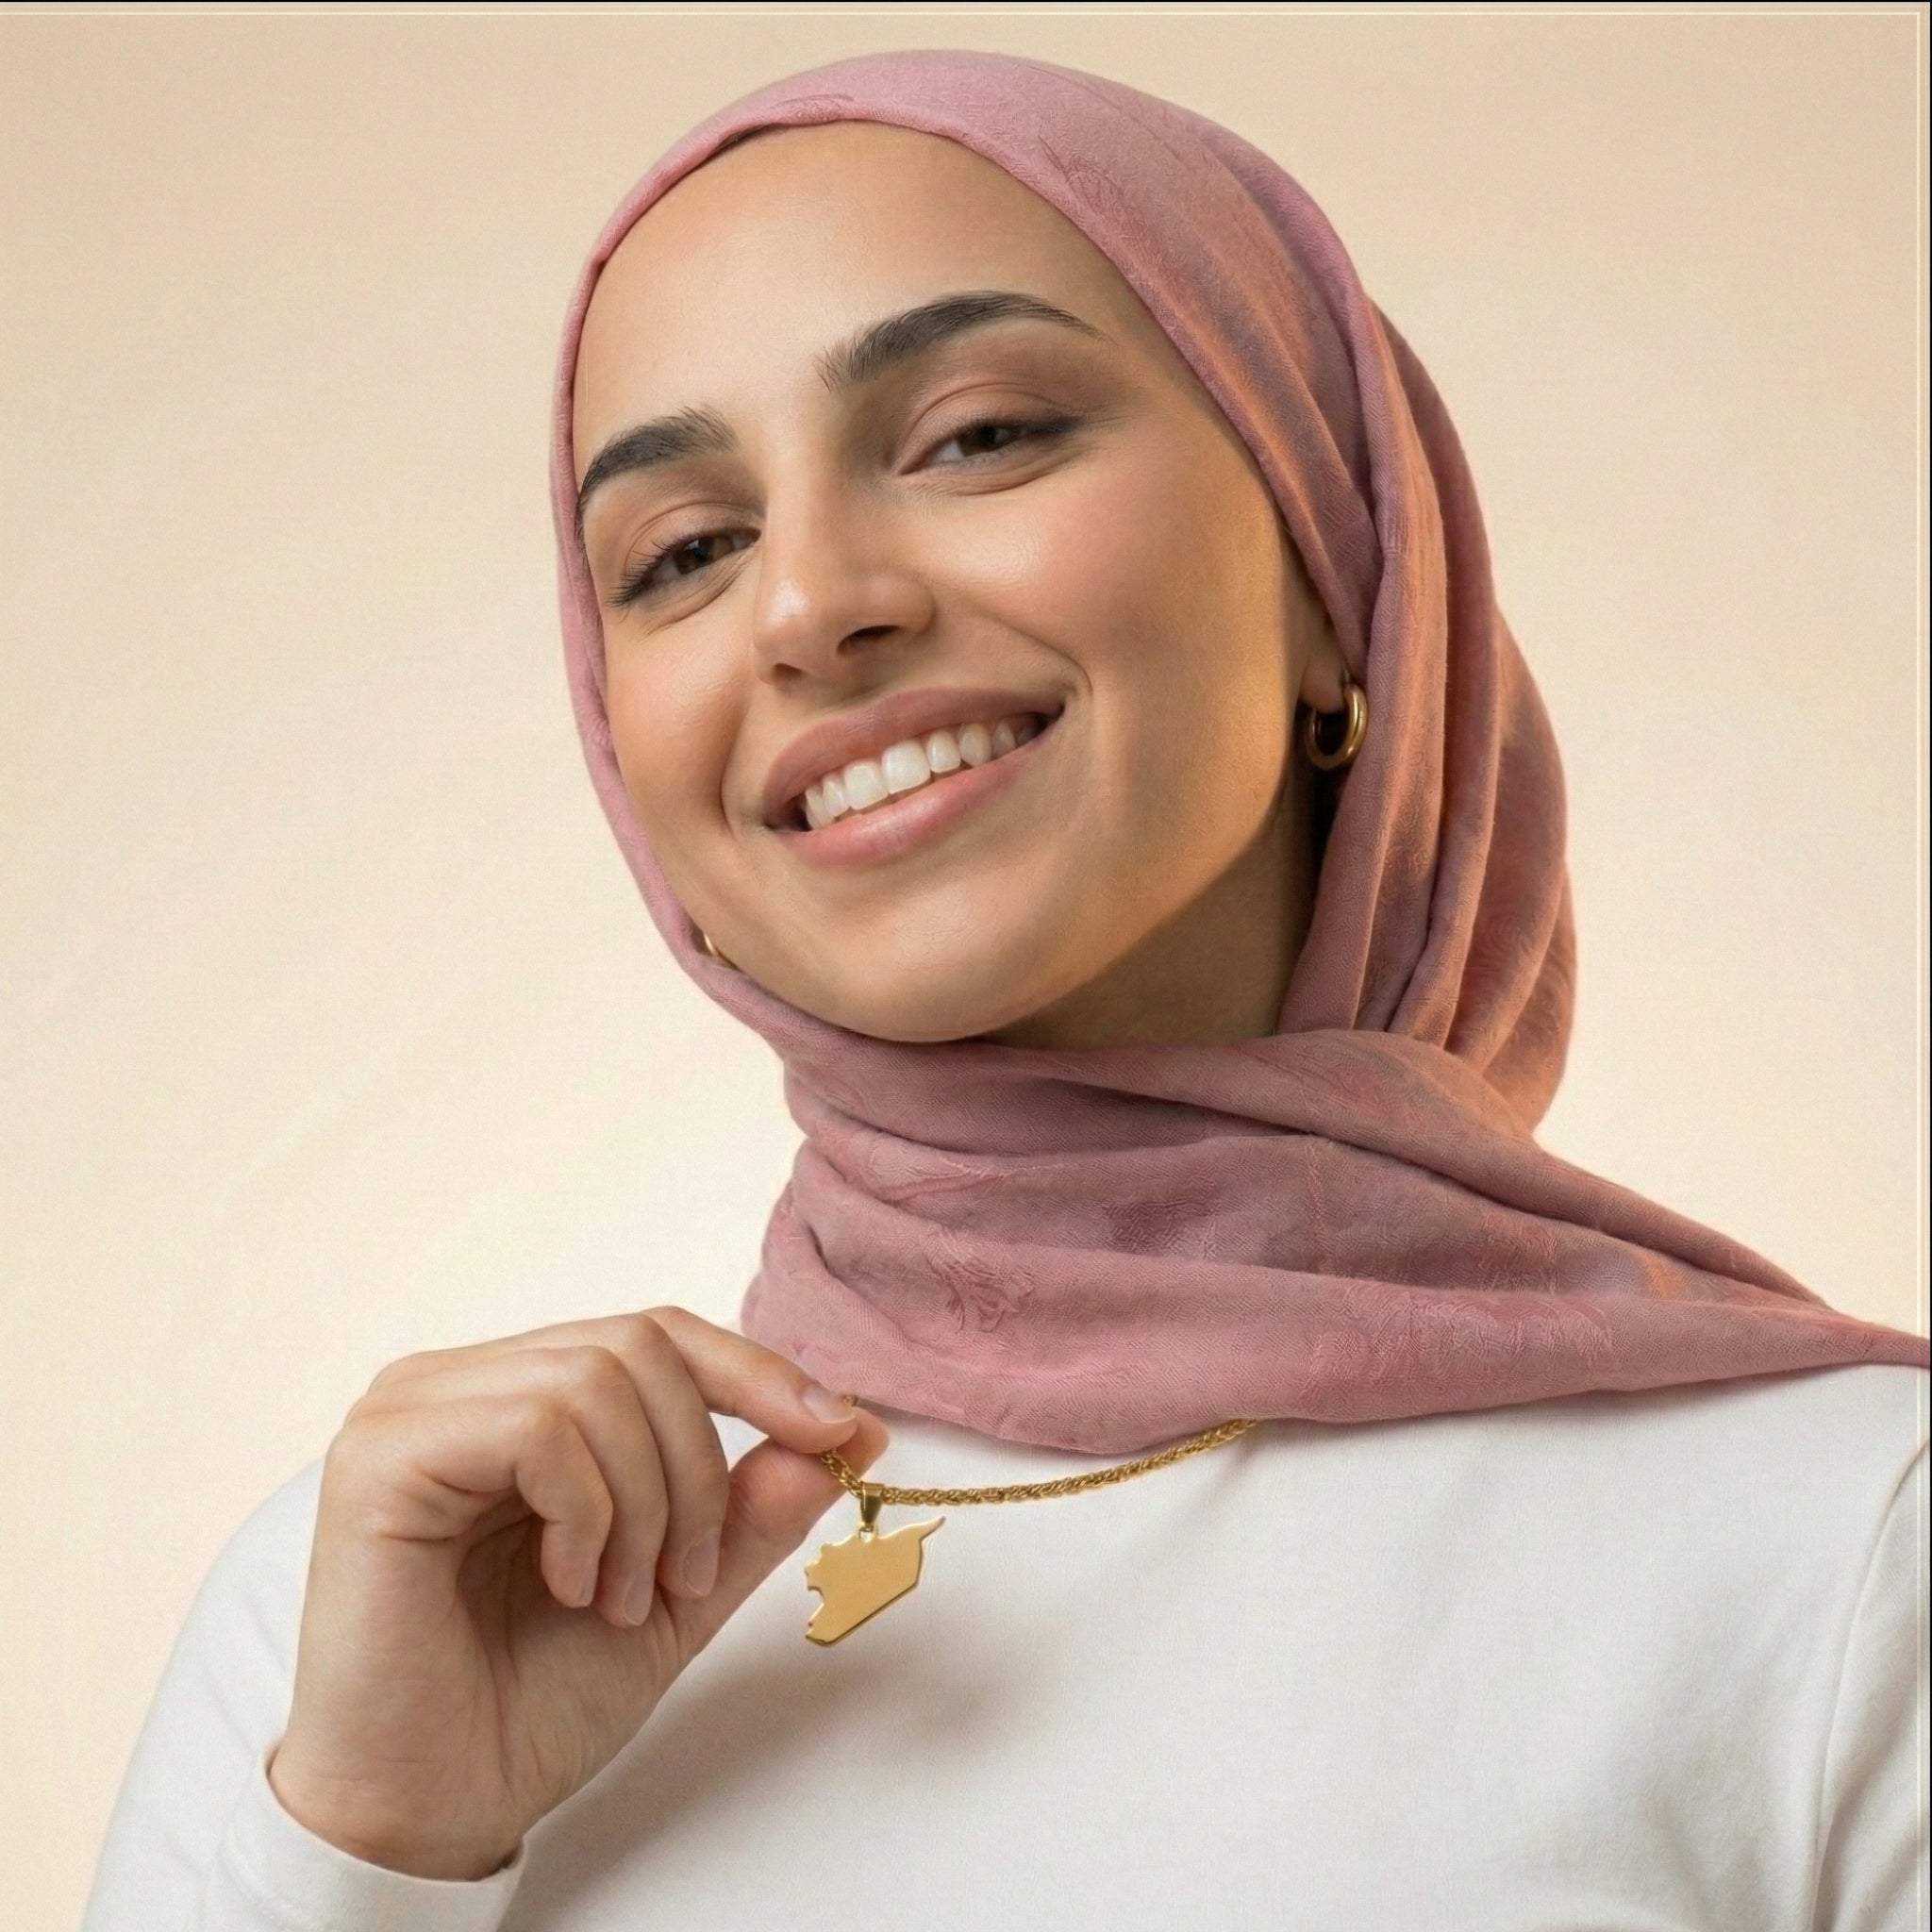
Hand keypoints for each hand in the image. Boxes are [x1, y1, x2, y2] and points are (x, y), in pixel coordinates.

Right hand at [267, 1306, 884, 1879]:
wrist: (435, 1811)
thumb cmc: (532, 1703)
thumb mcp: (679, 1590)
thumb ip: (751, 1507)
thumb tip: (847, 1428)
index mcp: (521, 1399)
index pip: (657, 1334)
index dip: (756, 1372)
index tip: (840, 1432)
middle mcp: (460, 1385)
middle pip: (639, 1344)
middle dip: (697, 1464)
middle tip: (682, 1576)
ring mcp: (411, 1410)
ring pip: (596, 1379)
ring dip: (644, 1501)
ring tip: (620, 1597)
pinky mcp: (381, 1455)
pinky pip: (536, 1427)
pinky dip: (587, 1512)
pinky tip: (569, 1585)